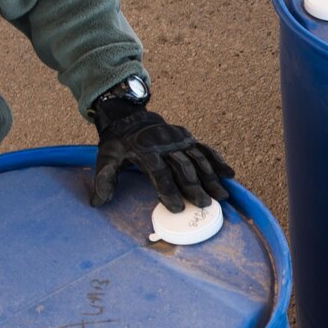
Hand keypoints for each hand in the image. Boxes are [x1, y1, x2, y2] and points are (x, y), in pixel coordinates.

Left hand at [90, 100, 233, 210]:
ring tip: (222, 196)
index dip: (168, 190)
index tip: (177, 208)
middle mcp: (165, 144)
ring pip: (198, 159)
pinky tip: (229, 174)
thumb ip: (104, 180)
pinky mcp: (188, 138)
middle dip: (195, 187)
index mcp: (145, 150)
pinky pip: (205, 149)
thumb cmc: (118, 145)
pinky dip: (218, 161)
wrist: (129, 119)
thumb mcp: (106, 158)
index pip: (160, 172)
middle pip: (183, 167)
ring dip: (211, 178)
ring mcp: (179, 140)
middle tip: (205, 205)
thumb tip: (98, 202)